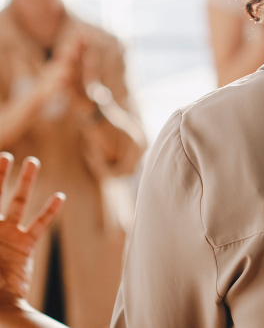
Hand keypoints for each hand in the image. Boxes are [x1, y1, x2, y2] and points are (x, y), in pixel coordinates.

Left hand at [0, 154, 63, 302]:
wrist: (0, 305)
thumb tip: (44, 202)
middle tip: (5, 155)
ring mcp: (7, 236)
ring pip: (18, 202)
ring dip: (26, 182)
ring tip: (32, 162)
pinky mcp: (25, 246)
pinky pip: (40, 225)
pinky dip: (50, 211)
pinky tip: (60, 197)